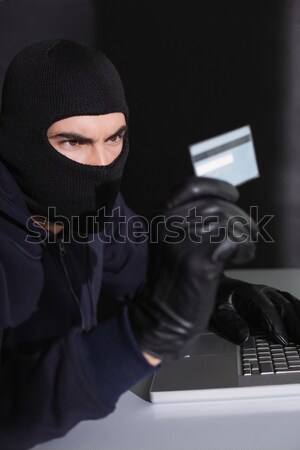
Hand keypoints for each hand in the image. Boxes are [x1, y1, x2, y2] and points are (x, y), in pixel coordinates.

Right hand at [129, 177, 256, 360]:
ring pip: (230, 220)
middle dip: (239, 219)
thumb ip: (192, 219)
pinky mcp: (198, 256)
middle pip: (217, 203)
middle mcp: (168, 221)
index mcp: (160, 216)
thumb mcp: (174, 241)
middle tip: (245, 236)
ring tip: (238, 253)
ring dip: (244, 236)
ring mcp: (182, 237)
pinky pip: (236, 239)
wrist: (161, 316)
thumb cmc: (173, 281)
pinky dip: (244, 250)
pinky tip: (236, 261)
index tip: (231, 193)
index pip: (192, 185)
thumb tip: (225, 202)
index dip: (216, 186)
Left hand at [211, 274, 299, 344]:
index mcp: (250, 293)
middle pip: (284, 306)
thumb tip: (244, 337)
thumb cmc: (220, 299)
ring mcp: (271, 293)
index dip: (276, 325)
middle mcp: (264, 291)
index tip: (283, 341)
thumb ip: (231, 323)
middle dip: (294, 325)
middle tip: (299, 342)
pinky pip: (291, 302)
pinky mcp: (276, 297)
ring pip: (291, 303)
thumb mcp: (219, 312)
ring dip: (299, 317)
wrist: (221, 286)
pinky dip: (299, 311)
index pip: (267, 309)